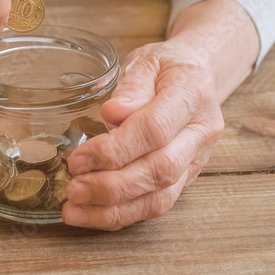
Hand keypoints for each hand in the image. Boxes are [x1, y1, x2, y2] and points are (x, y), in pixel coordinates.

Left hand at [62, 40, 224, 229]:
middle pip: (160, 170)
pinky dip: (122, 215)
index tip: (79, 158)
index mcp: (192, 94)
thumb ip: (132, 85)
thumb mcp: (147, 60)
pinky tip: (92, 214)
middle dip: (112, 185)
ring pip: (161, 197)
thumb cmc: (167, 66)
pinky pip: (157, 205)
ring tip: (75, 210)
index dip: (115, 149)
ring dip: (114, 209)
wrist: (198, 76)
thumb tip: (114, 113)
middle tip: (73, 188)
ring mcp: (197, 160)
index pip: (155, 129)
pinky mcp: (186, 180)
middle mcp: (201, 132)